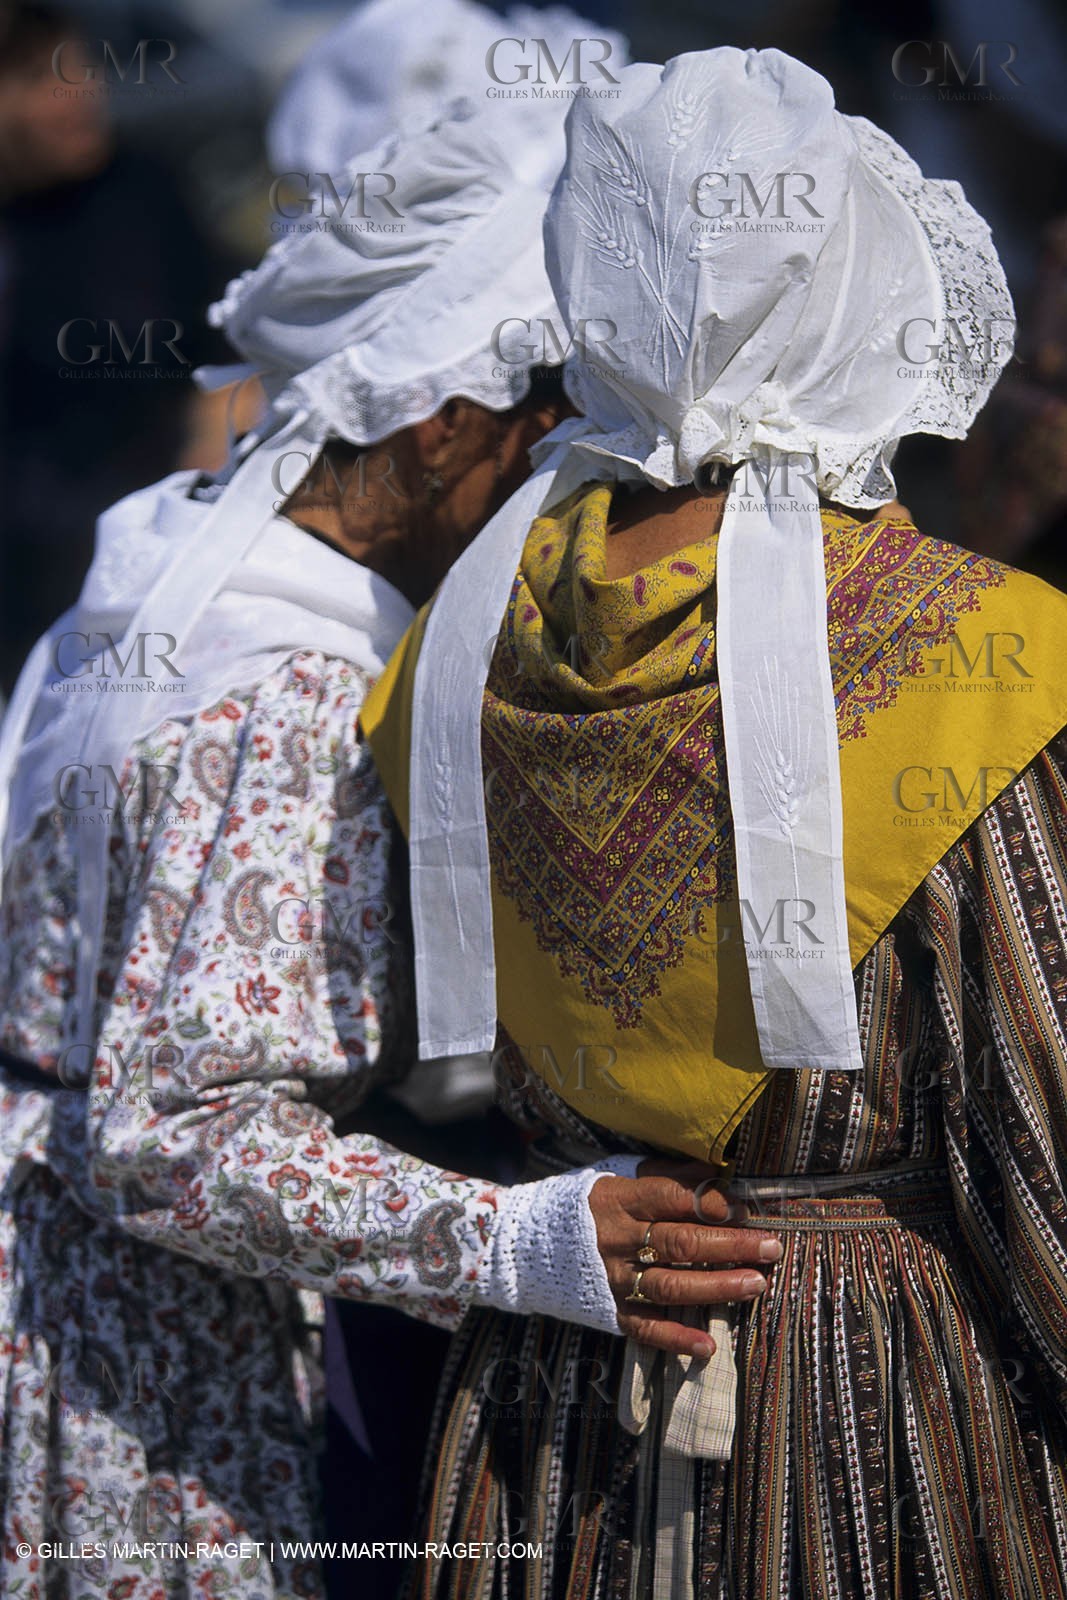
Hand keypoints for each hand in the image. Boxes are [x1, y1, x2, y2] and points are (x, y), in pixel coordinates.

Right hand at [586, 1159, 782, 1358]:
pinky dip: (676, 1339)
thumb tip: (714, 1171)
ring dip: (717, 1288)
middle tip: (771, 1247)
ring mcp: (613, 1278)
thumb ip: (664, 1173)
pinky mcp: (608, 1310)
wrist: (527, 1243)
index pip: (673, 1199)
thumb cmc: (586, 1204)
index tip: (749, 1209)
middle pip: (681, 1243)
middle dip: (731, 1245)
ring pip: (670, 1286)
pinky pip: (645, 1328)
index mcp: (621, 1199)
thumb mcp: (617, 1176)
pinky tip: (709, 1346)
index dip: (713, 1204)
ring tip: (756, 1284)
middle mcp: (618, 1239)